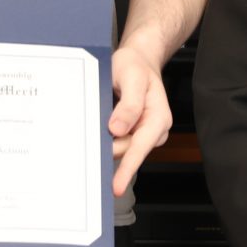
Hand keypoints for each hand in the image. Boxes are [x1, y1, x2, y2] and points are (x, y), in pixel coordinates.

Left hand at [108, 45, 173, 197]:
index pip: (140, 148)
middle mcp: (153, 130)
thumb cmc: (136, 66)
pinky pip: (116, 141)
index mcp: (158, 119)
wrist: (138, 60)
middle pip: (125, 150)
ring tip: (98, 116)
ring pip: (118, 147)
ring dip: (105, 139)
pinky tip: (100, 126)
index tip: (116, 186)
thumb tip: (117, 130)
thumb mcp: (133, 77)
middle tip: (88, 131)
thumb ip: (129, 104)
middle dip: (107, 146)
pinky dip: (105, 137)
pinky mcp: (132, 134)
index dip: (127, 168)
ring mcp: (142, 134)